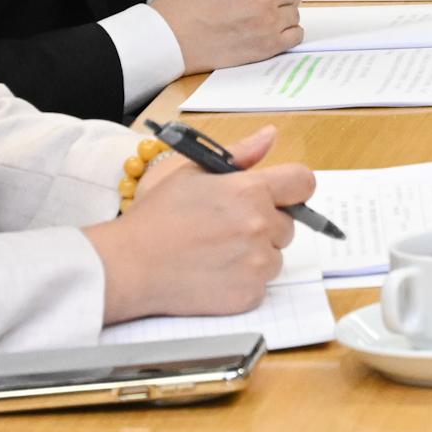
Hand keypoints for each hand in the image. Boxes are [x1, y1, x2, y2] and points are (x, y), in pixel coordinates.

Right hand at [87, 124, 315, 322]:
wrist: (127, 266)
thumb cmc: (157, 217)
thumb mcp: (193, 173)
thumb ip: (240, 155)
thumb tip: (270, 136)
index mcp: (250, 191)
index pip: (303, 183)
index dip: (292, 189)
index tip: (279, 197)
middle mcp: (259, 225)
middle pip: (288, 224)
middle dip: (265, 224)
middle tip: (227, 228)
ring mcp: (256, 263)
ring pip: (275, 256)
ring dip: (256, 255)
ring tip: (216, 252)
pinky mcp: (248, 294)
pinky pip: (261, 285)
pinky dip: (244, 281)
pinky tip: (213, 274)